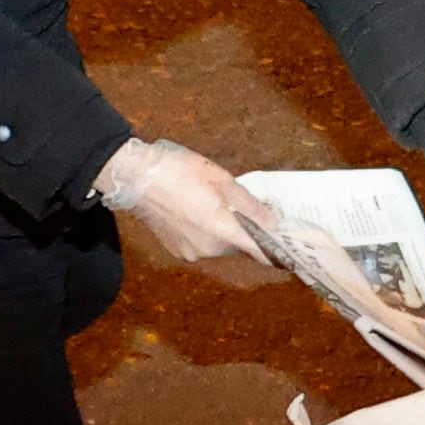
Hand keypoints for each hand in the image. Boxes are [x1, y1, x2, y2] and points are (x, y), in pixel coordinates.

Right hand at [92, 137, 264, 262]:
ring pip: (219, 245)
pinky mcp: (177, 251)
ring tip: (212, 204)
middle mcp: (209, 250)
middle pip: (238, 246)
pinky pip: (201, 245)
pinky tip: (195, 212)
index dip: (275, 252)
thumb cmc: (180, 172)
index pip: (259, 252)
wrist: (136, 177)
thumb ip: (250, 206)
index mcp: (223, 231)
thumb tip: (272, 222)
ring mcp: (191, 253)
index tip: (287, 250)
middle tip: (242, 207)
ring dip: (223, 230)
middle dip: (243, 229)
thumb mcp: (223, 180)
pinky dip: (205, 233)